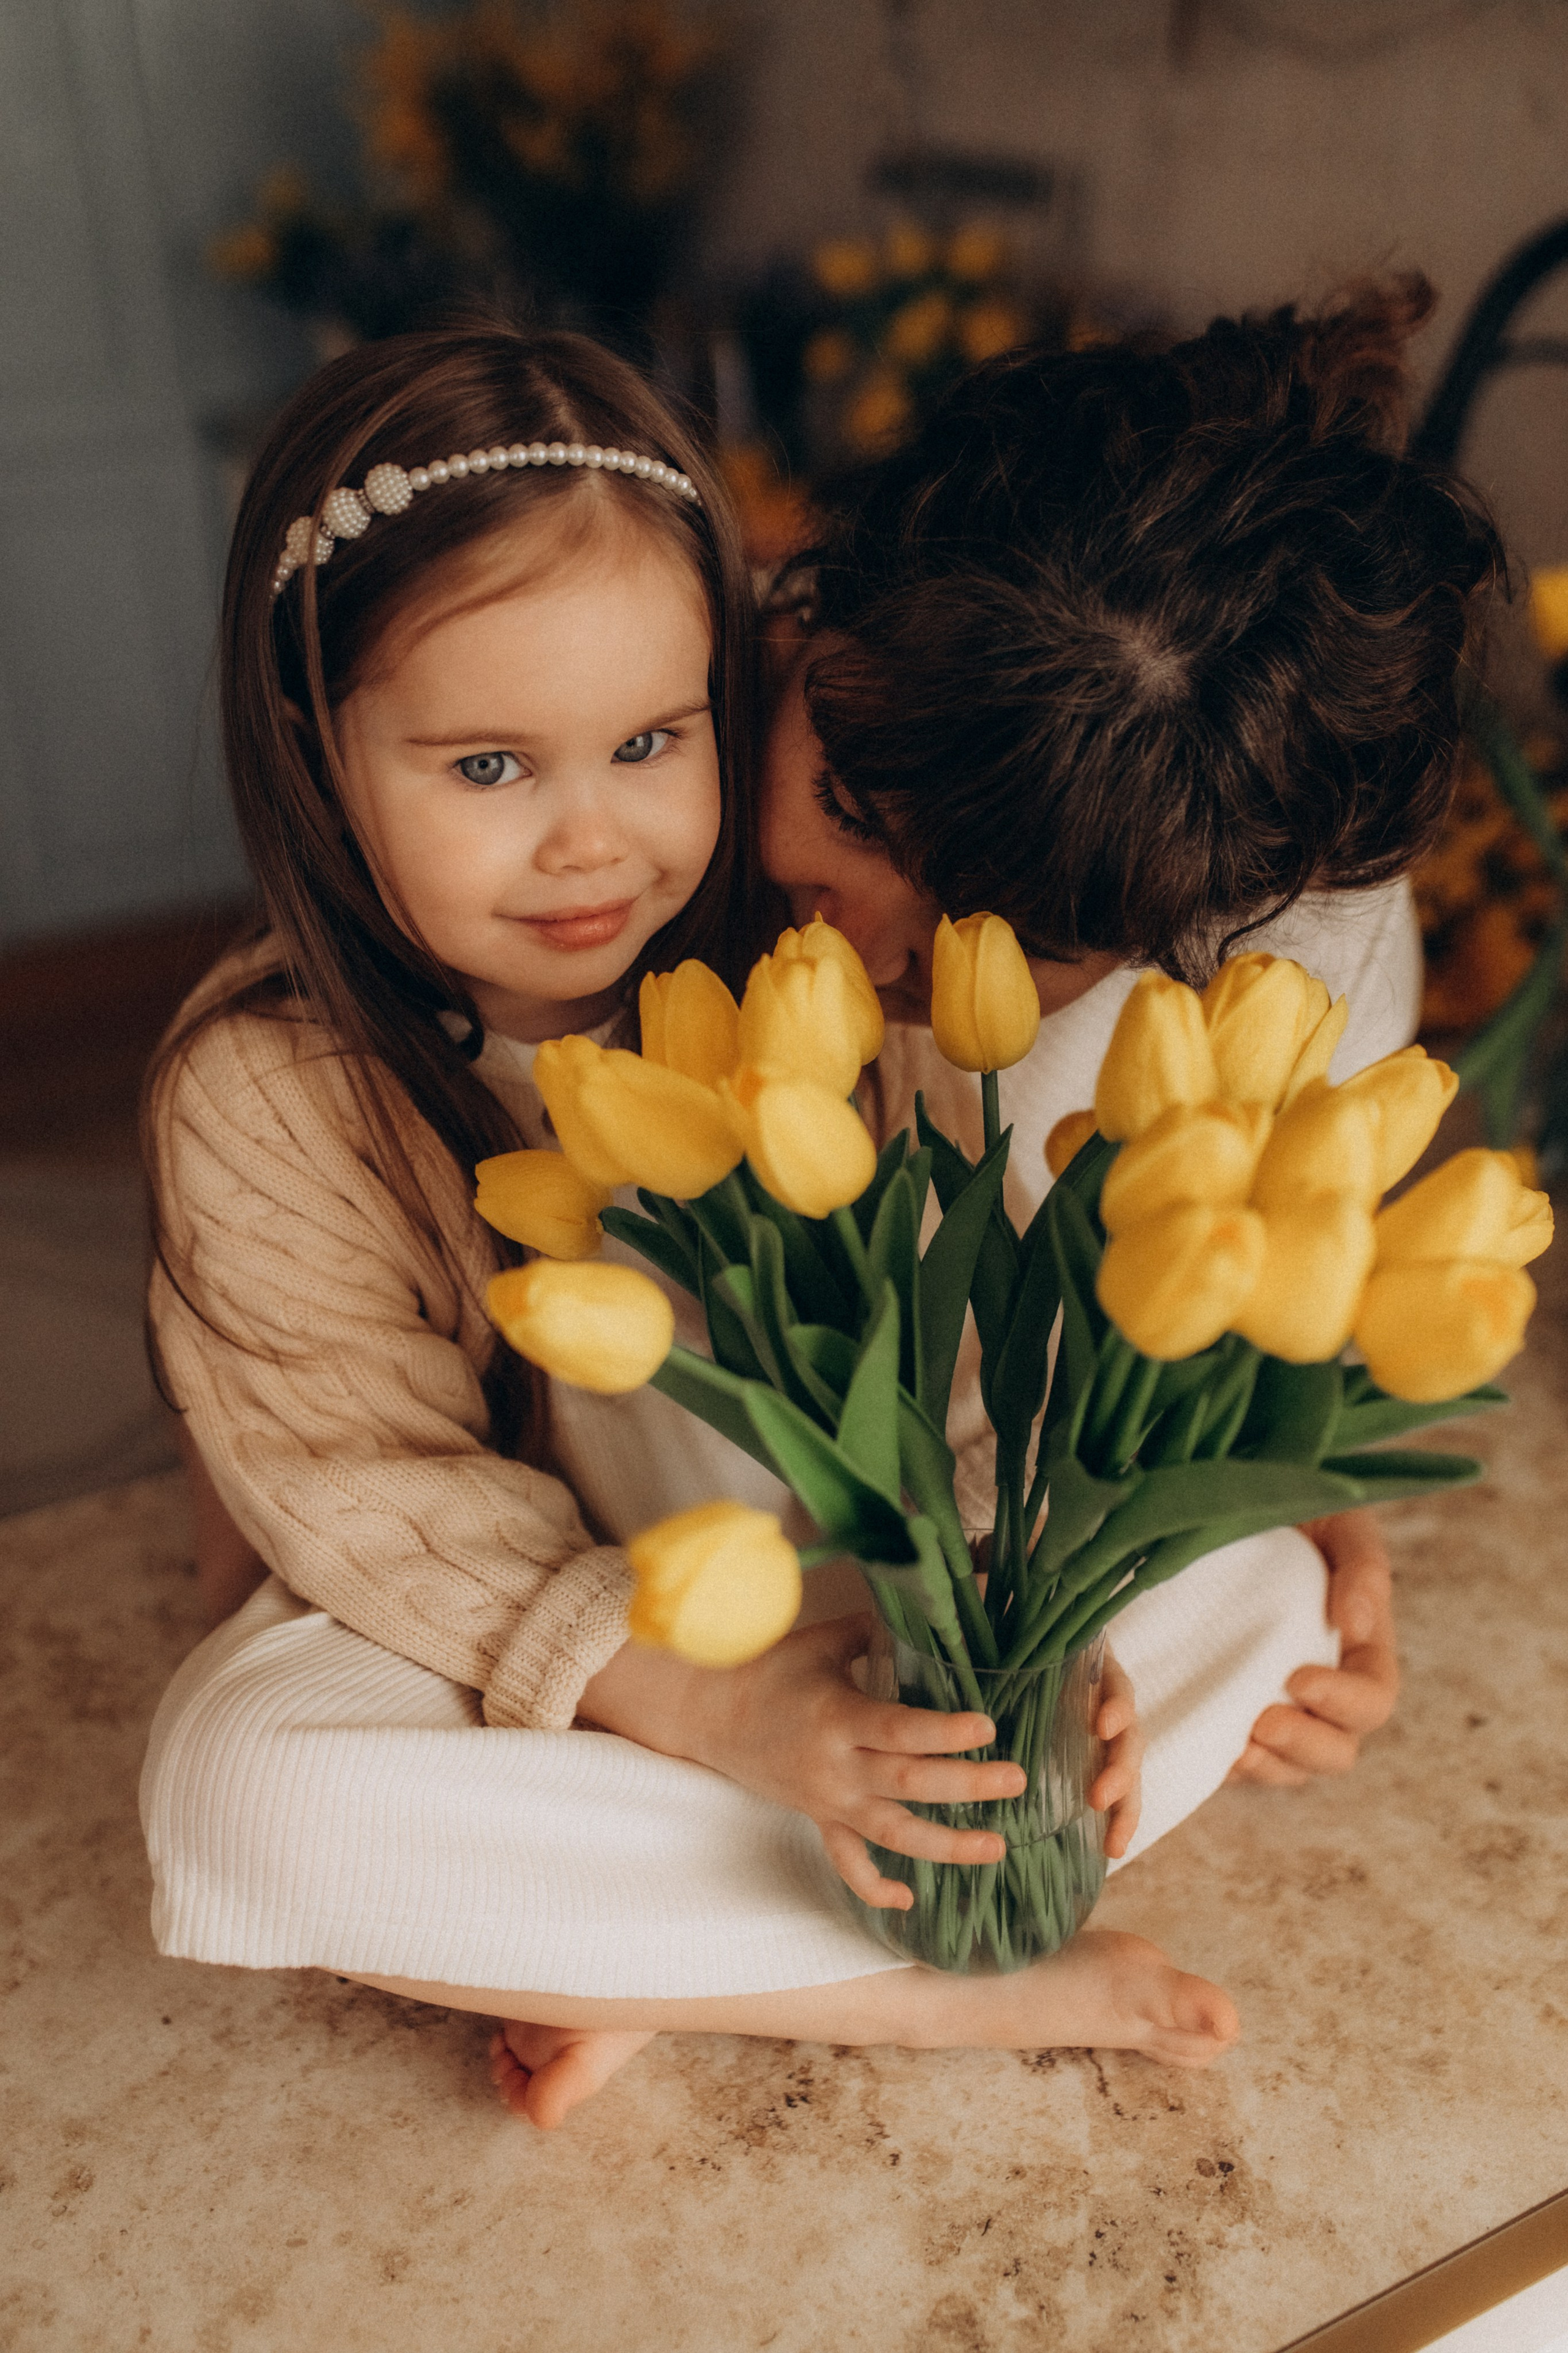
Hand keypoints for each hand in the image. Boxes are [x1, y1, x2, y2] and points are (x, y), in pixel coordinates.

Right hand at [580, 1615, 1144, 1906]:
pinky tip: (910, 1901)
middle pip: (907, 1785)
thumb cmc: (766, 1669)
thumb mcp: (819, 1643)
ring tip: (997, 1847)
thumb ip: (873, 1633)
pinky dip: (875, 1887)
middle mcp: (835, 1767)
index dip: (944, 1732)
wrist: (706, 1712)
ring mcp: (827, 1800)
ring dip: (946, 1847)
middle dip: (965, 1785)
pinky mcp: (817, 1819)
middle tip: (1016, 1779)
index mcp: (837, 1717)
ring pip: (891, 1834)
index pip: (898, 1730)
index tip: (987, 1726)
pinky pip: (846, 1863)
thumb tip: (925, 1619)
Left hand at [1227, 1509, 1399, 1786]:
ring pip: (1291, 1767)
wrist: (1226, 1497)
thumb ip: (1361, 1565)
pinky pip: (1239, 1759)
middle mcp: (1324, 1685)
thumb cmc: (1295, 1508)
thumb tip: (1356, 1625)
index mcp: (1359, 1647)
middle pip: (1338, 1749)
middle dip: (1305, 1745)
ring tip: (1236, 1743)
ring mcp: (1279, 1702)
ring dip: (1268, 1765)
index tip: (1298, 1677)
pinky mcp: (1231, 1708)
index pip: (1373, 1698)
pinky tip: (1204, 1743)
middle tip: (1262, 1720)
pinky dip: (1227, 1763)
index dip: (1344, 1702)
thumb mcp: (1337, 1520)